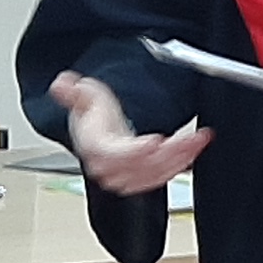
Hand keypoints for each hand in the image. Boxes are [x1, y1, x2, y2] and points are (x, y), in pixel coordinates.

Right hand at [53, 72, 209, 196]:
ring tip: (199, 140)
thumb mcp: (85, 98)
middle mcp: (113, 167)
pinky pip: (165, 176)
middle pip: (142, 166)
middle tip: (190, 138)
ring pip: (158, 173)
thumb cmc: (95, 120)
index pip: (113, 155)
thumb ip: (75, 92)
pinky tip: (195, 150)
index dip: (134, 152)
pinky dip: (183, 164)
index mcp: (98, 149)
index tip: (154, 142)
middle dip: (170, 153)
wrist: (100, 138)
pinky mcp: (144, 178)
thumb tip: (63, 84)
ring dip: (182, 158)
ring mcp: (130, 175)